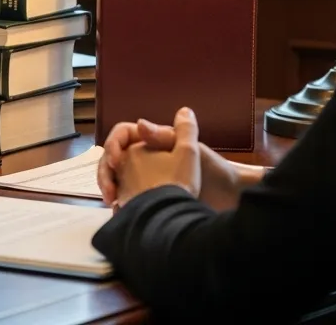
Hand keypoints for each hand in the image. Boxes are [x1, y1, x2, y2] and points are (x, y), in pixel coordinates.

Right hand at [98, 111, 248, 211]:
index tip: (116, 162)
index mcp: (154, 141)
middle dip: (106, 173)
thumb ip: (164, 135)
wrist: (229, 200)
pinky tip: (121, 212)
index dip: (113, 146)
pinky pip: (126, 198)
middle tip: (109, 190)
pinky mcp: (149, 199)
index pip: (122, 135)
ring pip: (116, 179)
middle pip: (114, 158)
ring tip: (114, 203)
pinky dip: (120, 204)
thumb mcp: (188, 151)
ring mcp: (147, 178)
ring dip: (110, 188)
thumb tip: (139, 122)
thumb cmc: (213, 172)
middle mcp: (147, 157)